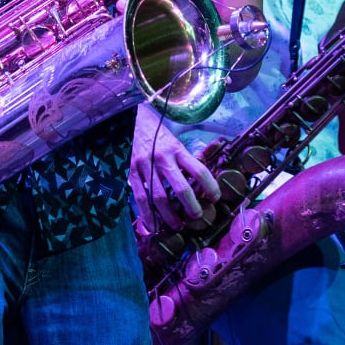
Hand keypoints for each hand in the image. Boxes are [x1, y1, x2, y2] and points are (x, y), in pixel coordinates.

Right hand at [131, 104, 220, 228]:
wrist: (130, 119)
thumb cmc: (156, 133)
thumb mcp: (174, 140)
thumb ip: (186, 158)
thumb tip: (202, 178)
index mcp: (177, 149)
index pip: (199, 170)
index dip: (210, 186)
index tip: (215, 197)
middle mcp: (162, 158)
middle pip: (180, 187)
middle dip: (191, 206)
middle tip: (197, 217)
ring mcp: (145, 166)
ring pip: (159, 197)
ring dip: (170, 215)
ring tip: (178, 226)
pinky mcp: (131, 173)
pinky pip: (141, 197)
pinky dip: (147, 214)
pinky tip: (153, 225)